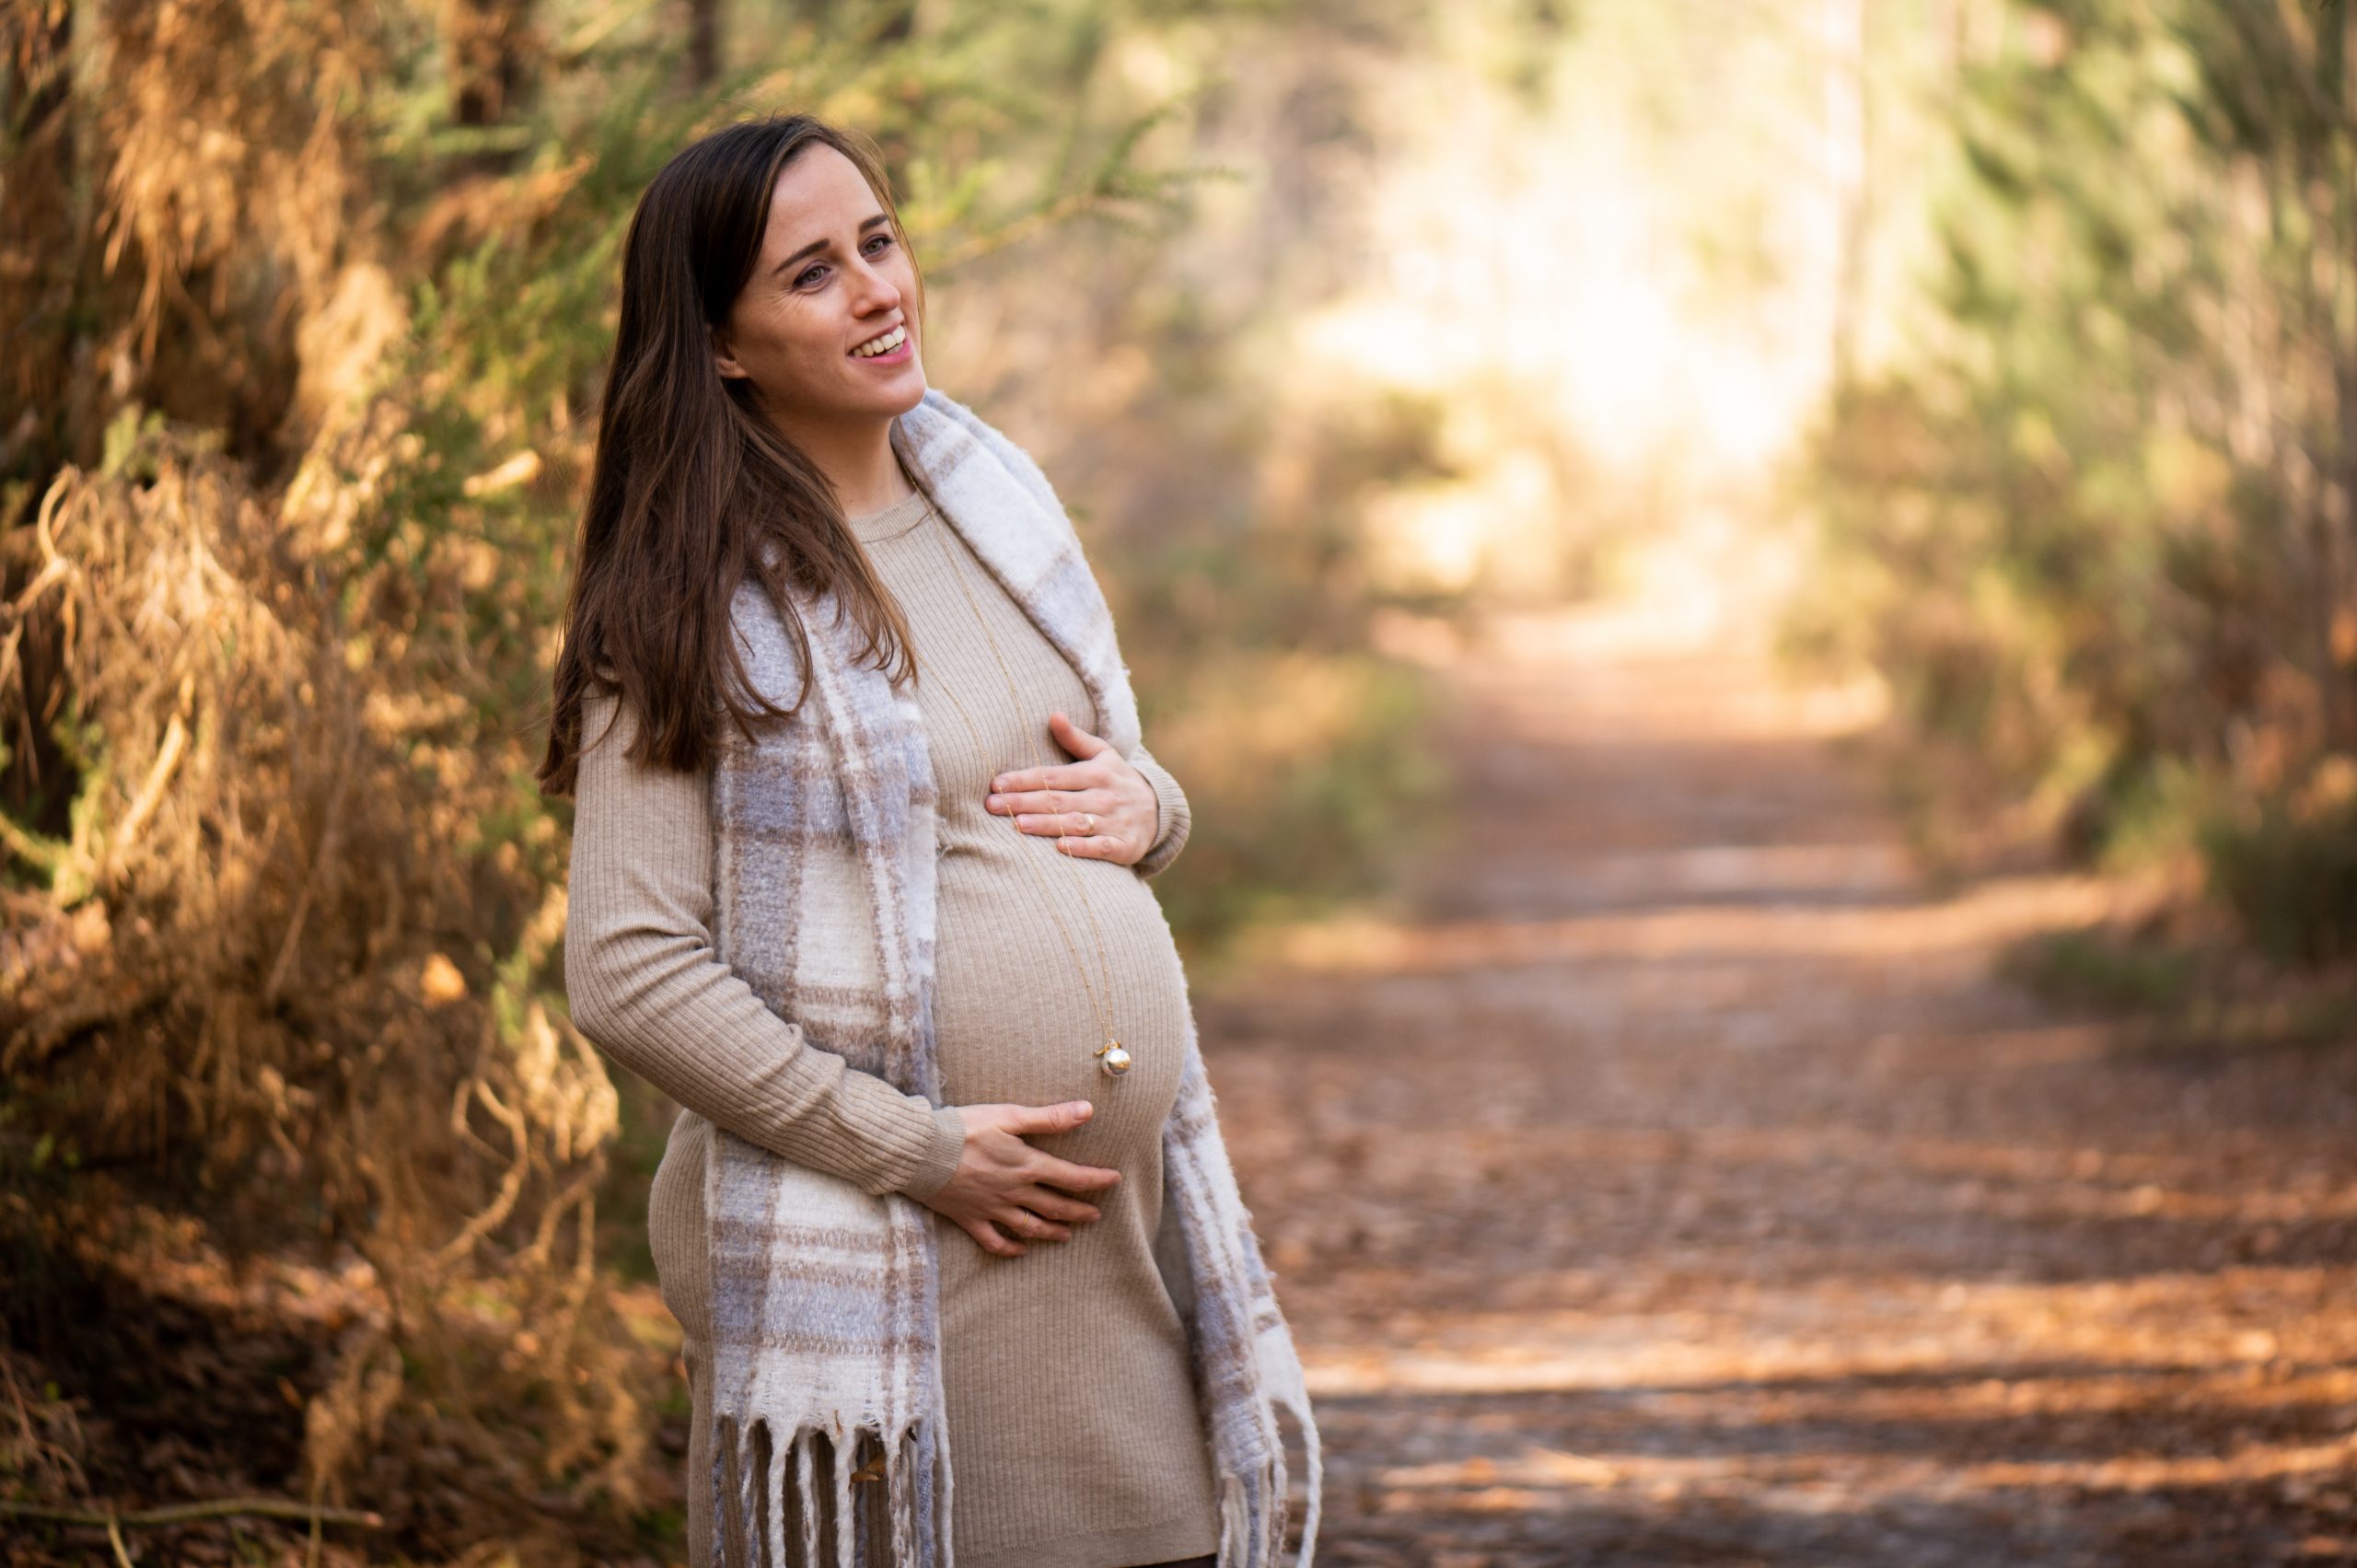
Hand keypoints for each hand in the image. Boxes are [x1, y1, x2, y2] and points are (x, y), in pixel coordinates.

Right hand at [914, 1100, 1121, 1256]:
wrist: (920, 1152)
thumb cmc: (964, 1128)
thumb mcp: (1009, 1116)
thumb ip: (1049, 1118)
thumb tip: (1088, 1111)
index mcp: (1026, 1166)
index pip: (1071, 1177)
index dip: (1096, 1180)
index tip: (1114, 1181)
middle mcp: (1014, 1192)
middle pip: (1055, 1206)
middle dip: (1079, 1211)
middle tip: (1096, 1215)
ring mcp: (992, 1209)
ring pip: (1030, 1227)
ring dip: (1052, 1232)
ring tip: (1067, 1235)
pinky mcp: (969, 1218)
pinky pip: (994, 1241)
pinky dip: (1010, 1248)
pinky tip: (1022, 1250)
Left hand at [984, 712, 1157, 865]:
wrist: (1158, 811)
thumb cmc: (1117, 780)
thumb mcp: (1102, 754)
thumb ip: (1075, 739)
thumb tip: (1053, 714)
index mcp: (1095, 772)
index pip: (1053, 776)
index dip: (1024, 779)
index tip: (996, 783)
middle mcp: (1104, 796)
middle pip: (1058, 800)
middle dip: (1024, 802)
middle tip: (992, 805)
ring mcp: (1114, 822)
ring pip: (1075, 823)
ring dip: (1046, 824)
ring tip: (1017, 825)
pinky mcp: (1123, 846)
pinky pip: (1101, 848)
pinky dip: (1082, 848)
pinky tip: (1060, 847)